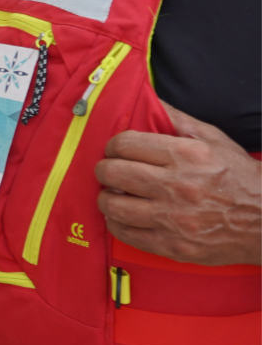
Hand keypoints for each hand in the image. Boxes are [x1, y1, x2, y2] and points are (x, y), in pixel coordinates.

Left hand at [95, 103, 261, 265]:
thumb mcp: (214, 139)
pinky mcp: (173, 246)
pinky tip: (123, 216)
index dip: (113, 146)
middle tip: (109, 171)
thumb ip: (177, 118)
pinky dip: (117, 223)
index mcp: (187, 155)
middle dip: (104, 170)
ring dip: (106, 197)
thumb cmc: (239, 177)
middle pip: (113, 173)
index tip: (116, 150)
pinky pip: (125, 233)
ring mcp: (174, 219)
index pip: (125, 144)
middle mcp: (178, 186)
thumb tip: (147, 98)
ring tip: (114, 194)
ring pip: (113, 205)